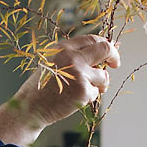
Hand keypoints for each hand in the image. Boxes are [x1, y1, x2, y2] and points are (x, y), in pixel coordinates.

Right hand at [0, 35, 120, 146]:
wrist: (30, 107)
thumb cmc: (42, 87)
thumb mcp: (53, 63)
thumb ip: (75, 56)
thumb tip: (104, 52)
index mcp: (63, 48)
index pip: (92, 39)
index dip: (104, 45)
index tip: (110, 53)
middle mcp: (72, 57)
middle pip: (104, 49)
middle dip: (114, 56)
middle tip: (116, 64)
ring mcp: (79, 74)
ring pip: (103, 76)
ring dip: (100, 85)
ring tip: (82, 91)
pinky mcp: (83, 90)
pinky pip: (96, 93)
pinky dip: (89, 98)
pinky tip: (73, 100)